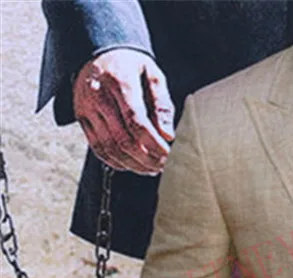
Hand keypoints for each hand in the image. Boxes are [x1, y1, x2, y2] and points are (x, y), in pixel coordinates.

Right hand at [73, 47, 174, 174]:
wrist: (98, 51)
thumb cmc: (130, 64)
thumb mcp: (152, 74)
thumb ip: (162, 104)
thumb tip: (168, 135)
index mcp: (118, 81)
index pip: (136, 121)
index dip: (153, 143)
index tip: (168, 154)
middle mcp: (98, 95)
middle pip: (122, 139)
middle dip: (146, 158)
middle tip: (163, 165)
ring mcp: (86, 107)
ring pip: (109, 147)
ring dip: (133, 164)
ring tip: (152, 169)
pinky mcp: (81, 117)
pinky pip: (97, 147)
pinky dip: (116, 161)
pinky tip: (133, 165)